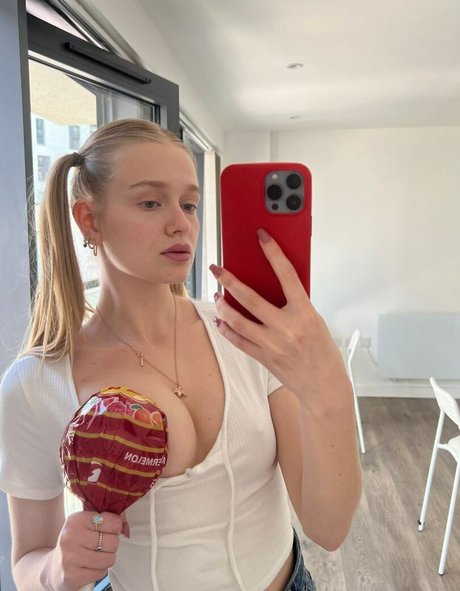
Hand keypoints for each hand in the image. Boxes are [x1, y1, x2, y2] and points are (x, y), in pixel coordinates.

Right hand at [47, 511, 122, 590]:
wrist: (54, 568)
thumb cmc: (76, 542)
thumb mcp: (87, 525)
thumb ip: (107, 520)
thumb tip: (125, 526)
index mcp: (76, 519)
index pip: (113, 522)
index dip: (116, 528)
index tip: (108, 531)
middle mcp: (71, 536)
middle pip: (112, 542)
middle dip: (111, 546)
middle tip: (101, 547)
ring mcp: (70, 557)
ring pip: (109, 559)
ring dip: (106, 560)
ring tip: (96, 557)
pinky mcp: (71, 576)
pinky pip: (101, 572)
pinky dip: (99, 571)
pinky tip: (89, 567)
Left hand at [211, 229, 348, 408]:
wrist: (324, 386)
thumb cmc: (323, 352)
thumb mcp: (315, 321)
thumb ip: (295, 304)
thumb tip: (272, 288)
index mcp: (304, 313)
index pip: (286, 275)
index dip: (273, 253)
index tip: (262, 237)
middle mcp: (286, 328)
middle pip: (250, 299)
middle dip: (229, 281)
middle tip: (217, 269)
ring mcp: (272, 344)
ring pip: (238, 320)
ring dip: (223, 305)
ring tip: (217, 295)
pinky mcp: (263, 357)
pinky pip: (238, 340)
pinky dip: (227, 328)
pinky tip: (221, 320)